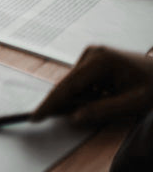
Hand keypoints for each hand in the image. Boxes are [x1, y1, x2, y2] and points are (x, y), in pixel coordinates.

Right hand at [32, 46, 152, 124]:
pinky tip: (106, 97)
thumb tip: (75, 118)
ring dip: (82, 99)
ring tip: (110, 103)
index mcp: (101, 60)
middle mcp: (93, 53)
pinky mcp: (95, 59)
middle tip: (64, 118)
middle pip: (68, 84)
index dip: (51, 103)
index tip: (36, 116)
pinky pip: (82, 81)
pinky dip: (87, 93)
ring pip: (74, 84)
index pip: (68, 85)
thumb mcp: (135, 103)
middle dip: (65, 103)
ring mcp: (93, 54)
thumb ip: (104, 111)